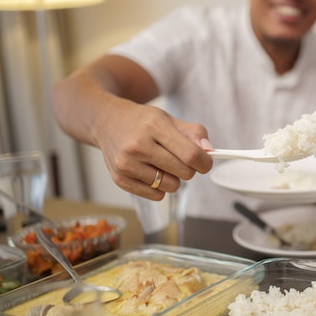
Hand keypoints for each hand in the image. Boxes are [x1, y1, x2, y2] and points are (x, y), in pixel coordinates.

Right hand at [93, 100, 213, 199]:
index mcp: (154, 126)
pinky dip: (159, 187)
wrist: (107, 122)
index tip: (205, 163)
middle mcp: (138, 145)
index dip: (205, 163)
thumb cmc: (142, 121)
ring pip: (171, 186)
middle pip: (184, 172)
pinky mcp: (120, 179)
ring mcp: (127, 164)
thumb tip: (209, 151)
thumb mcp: (169, 119)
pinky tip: (151, 171)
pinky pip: (156, 196)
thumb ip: (194, 133)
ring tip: (162, 164)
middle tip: (179, 159)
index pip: (191, 155)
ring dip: (173, 178)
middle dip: (189, 168)